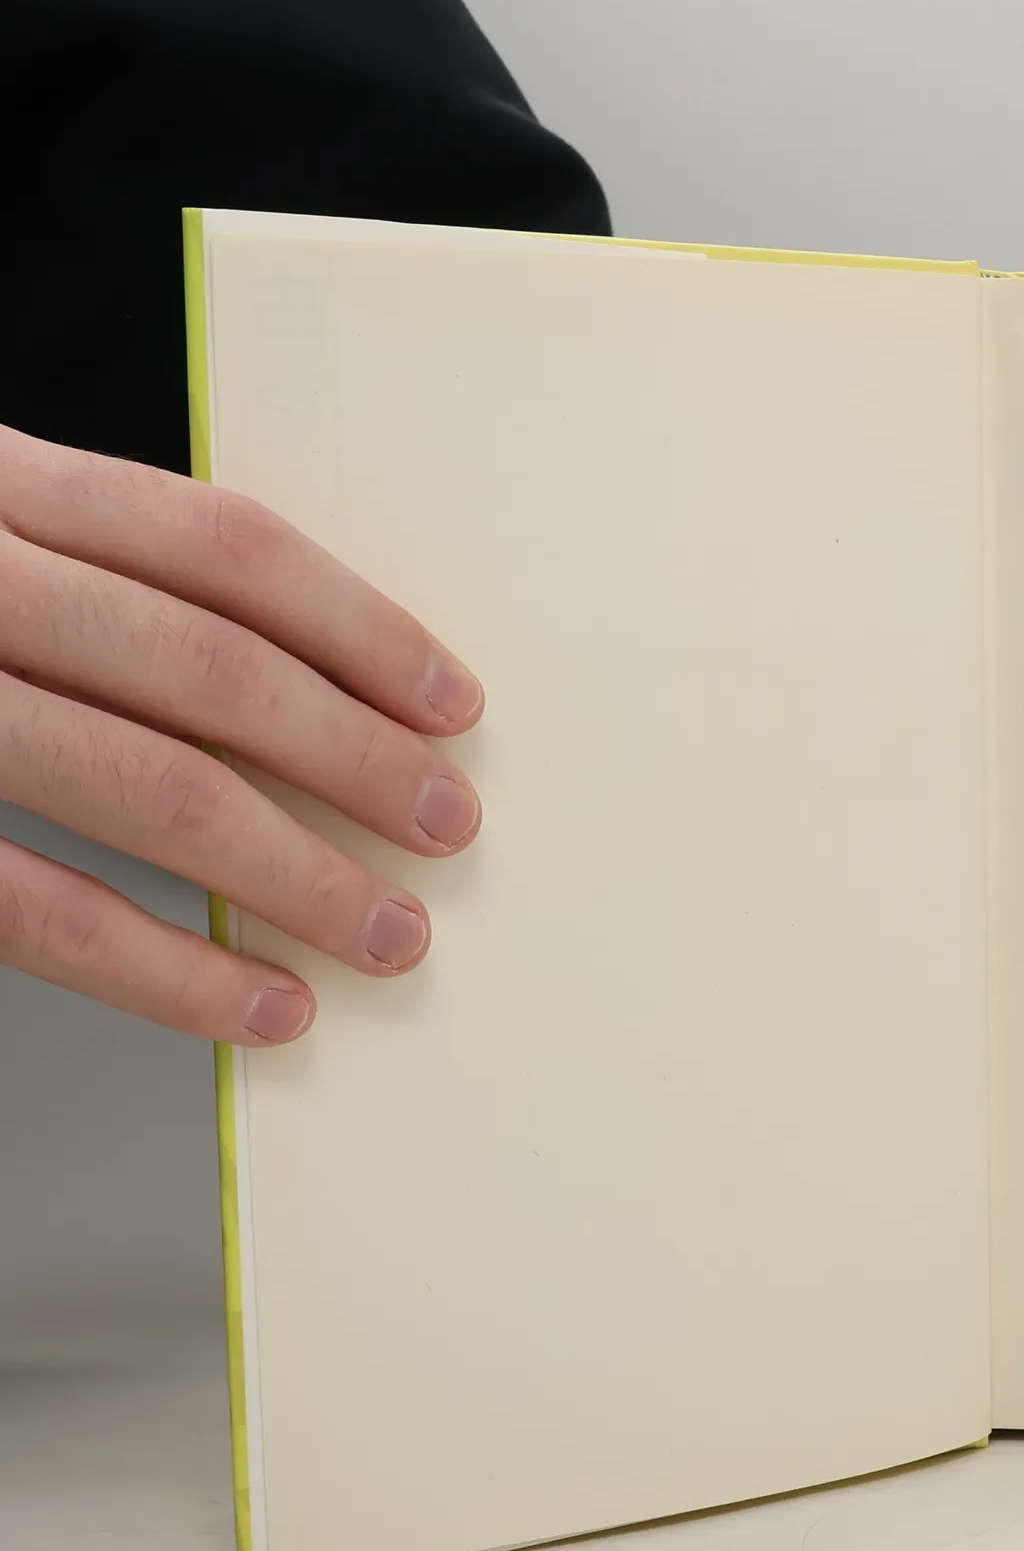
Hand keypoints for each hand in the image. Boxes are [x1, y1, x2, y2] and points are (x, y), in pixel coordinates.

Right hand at [0, 427, 484, 1045]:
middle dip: (351, 759)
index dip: (358, 626)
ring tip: (387, 936)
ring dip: (291, 877)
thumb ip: (95, 581)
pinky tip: (257, 1009)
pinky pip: (34, 908)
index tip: (455, 705)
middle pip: (204, 667)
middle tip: (447, 830)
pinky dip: (166, 973)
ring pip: (142, 786)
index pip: (219, 542)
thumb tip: (311, 690)